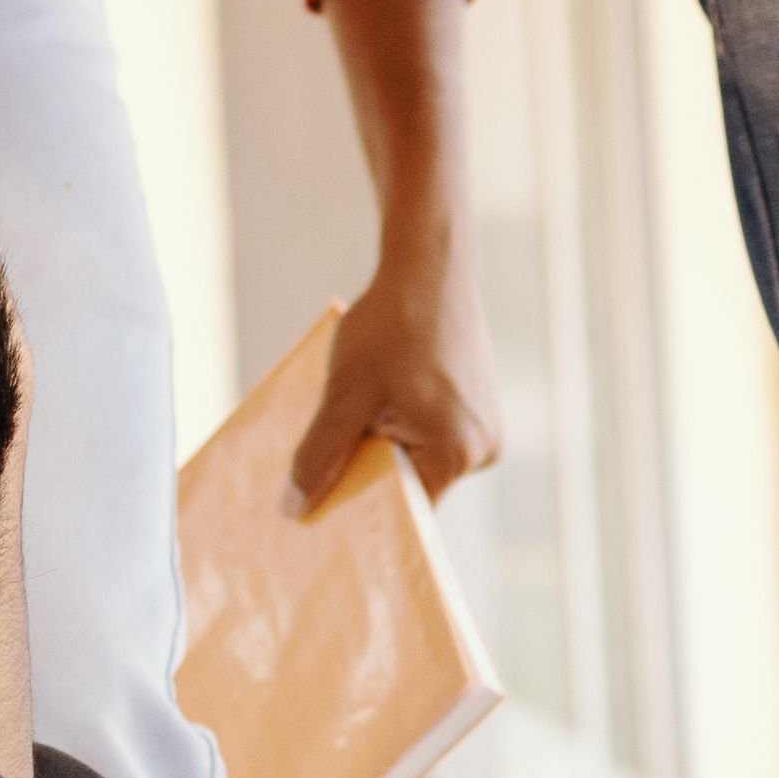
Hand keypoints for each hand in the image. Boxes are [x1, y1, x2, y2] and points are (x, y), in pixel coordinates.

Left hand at [291, 246, 497, 507]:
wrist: (428, 265)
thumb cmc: (391, 324)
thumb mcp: (345, 393)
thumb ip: (319, 454)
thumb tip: (294, 509)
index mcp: (458, 452)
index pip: (404, 509)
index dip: (361, 509)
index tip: (322, 513)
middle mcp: (482, 448)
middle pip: (412, 486)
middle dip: (369, 471)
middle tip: (328, 455)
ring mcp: (484, 427)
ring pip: (419, 458)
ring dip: (384, 443)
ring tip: (360, 411)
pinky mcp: (477, 407)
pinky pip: (431, 435)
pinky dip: (401, 424)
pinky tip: (382, 395)